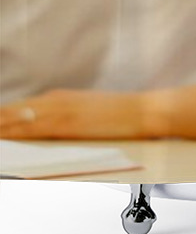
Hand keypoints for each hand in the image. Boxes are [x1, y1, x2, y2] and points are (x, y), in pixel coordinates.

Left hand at [0, 88, 152, 139]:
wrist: (142, 111)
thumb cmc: (120, 114)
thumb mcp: (87, 111)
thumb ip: (64, 116)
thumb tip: (44, 126)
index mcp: (59, 98)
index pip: (18, 109)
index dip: (1, 117)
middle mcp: (56, 101)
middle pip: (13, 112)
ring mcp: (60, 111)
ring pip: (17, 118)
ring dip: (1, 124)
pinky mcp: (66, 123)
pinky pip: (31, 129)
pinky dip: (13, 132)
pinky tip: (3, 135)